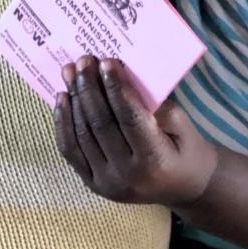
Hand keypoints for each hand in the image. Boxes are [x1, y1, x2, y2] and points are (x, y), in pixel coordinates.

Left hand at [52, 55, 217, 208]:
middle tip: (84, 60)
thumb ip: (152, 105)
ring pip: (82, 135)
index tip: (107, 62)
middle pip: (101, 124)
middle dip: (90, 88)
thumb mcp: (181, 124)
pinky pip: (70, 150)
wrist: (182, 188)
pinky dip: (63, 122)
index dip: (116, 89)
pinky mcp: (91, 183)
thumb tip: (119, 77)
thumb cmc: (185, 149)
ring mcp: (106, 183)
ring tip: (70, 72)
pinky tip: (63, 98)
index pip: (129, 119)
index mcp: (154, 161)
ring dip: (74, 99)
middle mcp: (127, 177)